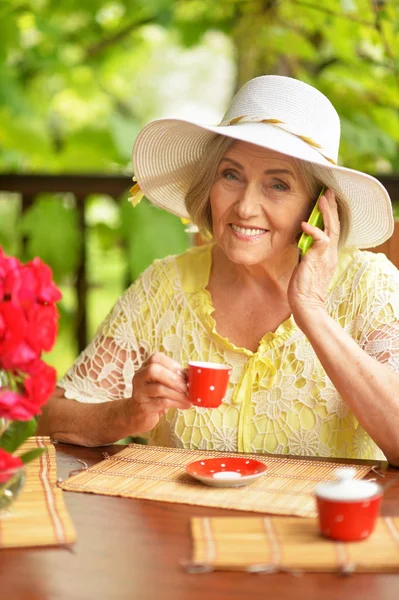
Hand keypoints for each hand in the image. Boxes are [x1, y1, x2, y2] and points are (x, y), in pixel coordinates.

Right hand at [125, 352, 190, 433]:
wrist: (136, 415)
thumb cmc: (154, 396)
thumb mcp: (162, 382)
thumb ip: (174, 376)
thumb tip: (195, 374)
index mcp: (145, 367)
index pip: (156, 358)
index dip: (172, 365)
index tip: (184, 375)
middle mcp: (139, 377)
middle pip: (153, 370)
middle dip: (173, 378)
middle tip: (185, 387)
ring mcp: (139, 392)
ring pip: (159, 388)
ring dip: (178, 394)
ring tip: (188, 398)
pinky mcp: (143, 406)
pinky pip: (161, 402)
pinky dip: (177, 403)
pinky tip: (185, 405)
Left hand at [287, 189, 339, 324]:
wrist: (305, 304)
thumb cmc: (302, 288)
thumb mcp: (305, 265)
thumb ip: (306, 251)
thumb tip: (300, 240)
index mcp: (328, 255)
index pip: (332, 230)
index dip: (330, 215)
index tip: (325, 201)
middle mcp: (330, 254)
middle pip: (335, 225)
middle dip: (331, 207)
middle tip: (328, 192)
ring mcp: (326, 256)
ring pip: (331, 228)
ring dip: (326, 212)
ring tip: (322, 198)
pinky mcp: (318, 259)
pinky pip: (320, 239)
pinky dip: (312, 230)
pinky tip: (304, 224)